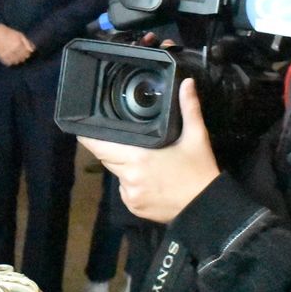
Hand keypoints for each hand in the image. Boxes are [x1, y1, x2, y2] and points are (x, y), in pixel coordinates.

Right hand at [0, 24, 34, 65]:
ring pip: (15, 62)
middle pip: (22, 59)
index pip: (27, 54)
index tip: (24, 51)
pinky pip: (8, 63)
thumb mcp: (20, 35)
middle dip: (22, 57)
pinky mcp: (1, 56)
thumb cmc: (10, 33)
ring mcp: (7, 53)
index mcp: (18, 44)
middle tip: (18, 52)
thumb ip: (27, 43)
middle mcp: (13, 50)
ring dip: (16, 60)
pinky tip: (9, 57)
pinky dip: (10, 62)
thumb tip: (32, 50)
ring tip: (14, 54)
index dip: (27, 53)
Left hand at [79, 80, 219, 223]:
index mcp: (138, 158)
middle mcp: (129, 178)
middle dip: (114, 150)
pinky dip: (133, 184)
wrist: (208, 208)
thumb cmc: (200, 171)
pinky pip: (126, 191)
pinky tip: (151, 181)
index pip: (101, 147)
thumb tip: (186, 82)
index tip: (83, 129)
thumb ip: (189, 108)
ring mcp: (130, 196)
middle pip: (108, 159)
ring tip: (148, 164)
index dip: (90, 138)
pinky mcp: (134, 208)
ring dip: (125, 168)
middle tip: (129, 143)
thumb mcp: (196, 137)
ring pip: (118, 175)